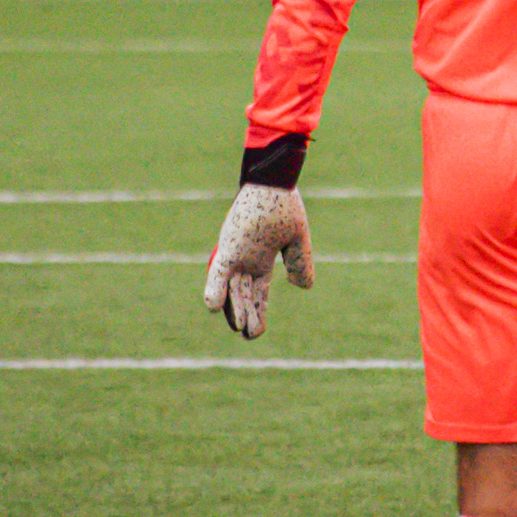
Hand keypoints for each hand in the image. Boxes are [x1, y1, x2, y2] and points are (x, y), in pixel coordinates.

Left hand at [202, 185, 314, 338]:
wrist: (273, 180)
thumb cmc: (284, 203)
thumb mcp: (297, 237)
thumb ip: (299, 261)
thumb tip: (303, 287)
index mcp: (263, 259)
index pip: (259, 293)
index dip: (258, 312)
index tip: (256, 332)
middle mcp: (247, 261)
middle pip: (244, 295)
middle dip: (246, 315)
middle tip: (247, 336)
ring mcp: (236, 255)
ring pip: (232, 289)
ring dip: (234, 309)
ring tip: (238, 328)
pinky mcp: (228, 247)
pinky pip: (219, 272)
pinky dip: (215, 289)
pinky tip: (213, 306)